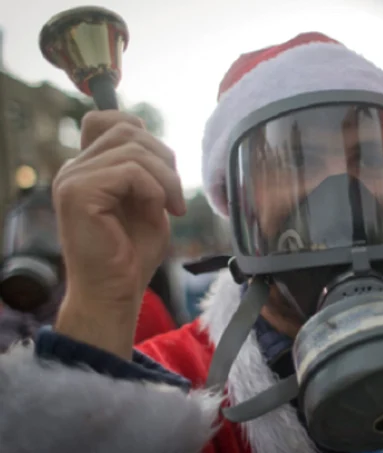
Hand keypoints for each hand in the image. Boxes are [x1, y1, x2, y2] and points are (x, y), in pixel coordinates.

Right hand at [53, 111, 185, 357]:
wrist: (116, 293)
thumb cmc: (133, 254)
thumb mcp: (147, 201)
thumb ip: (146, 170)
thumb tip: (155, 143)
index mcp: (88, 168)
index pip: (106, 119)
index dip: (140, 130)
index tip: (163, 167)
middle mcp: (74, 168)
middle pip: (128, 129)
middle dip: (164, 158)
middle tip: (175, 197)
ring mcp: (73, 179)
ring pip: (133, 148)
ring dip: (165, 178)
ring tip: (172, 207)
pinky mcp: (79, 193)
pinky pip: (131, 171)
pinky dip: (155, 190)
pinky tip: (157, 213)